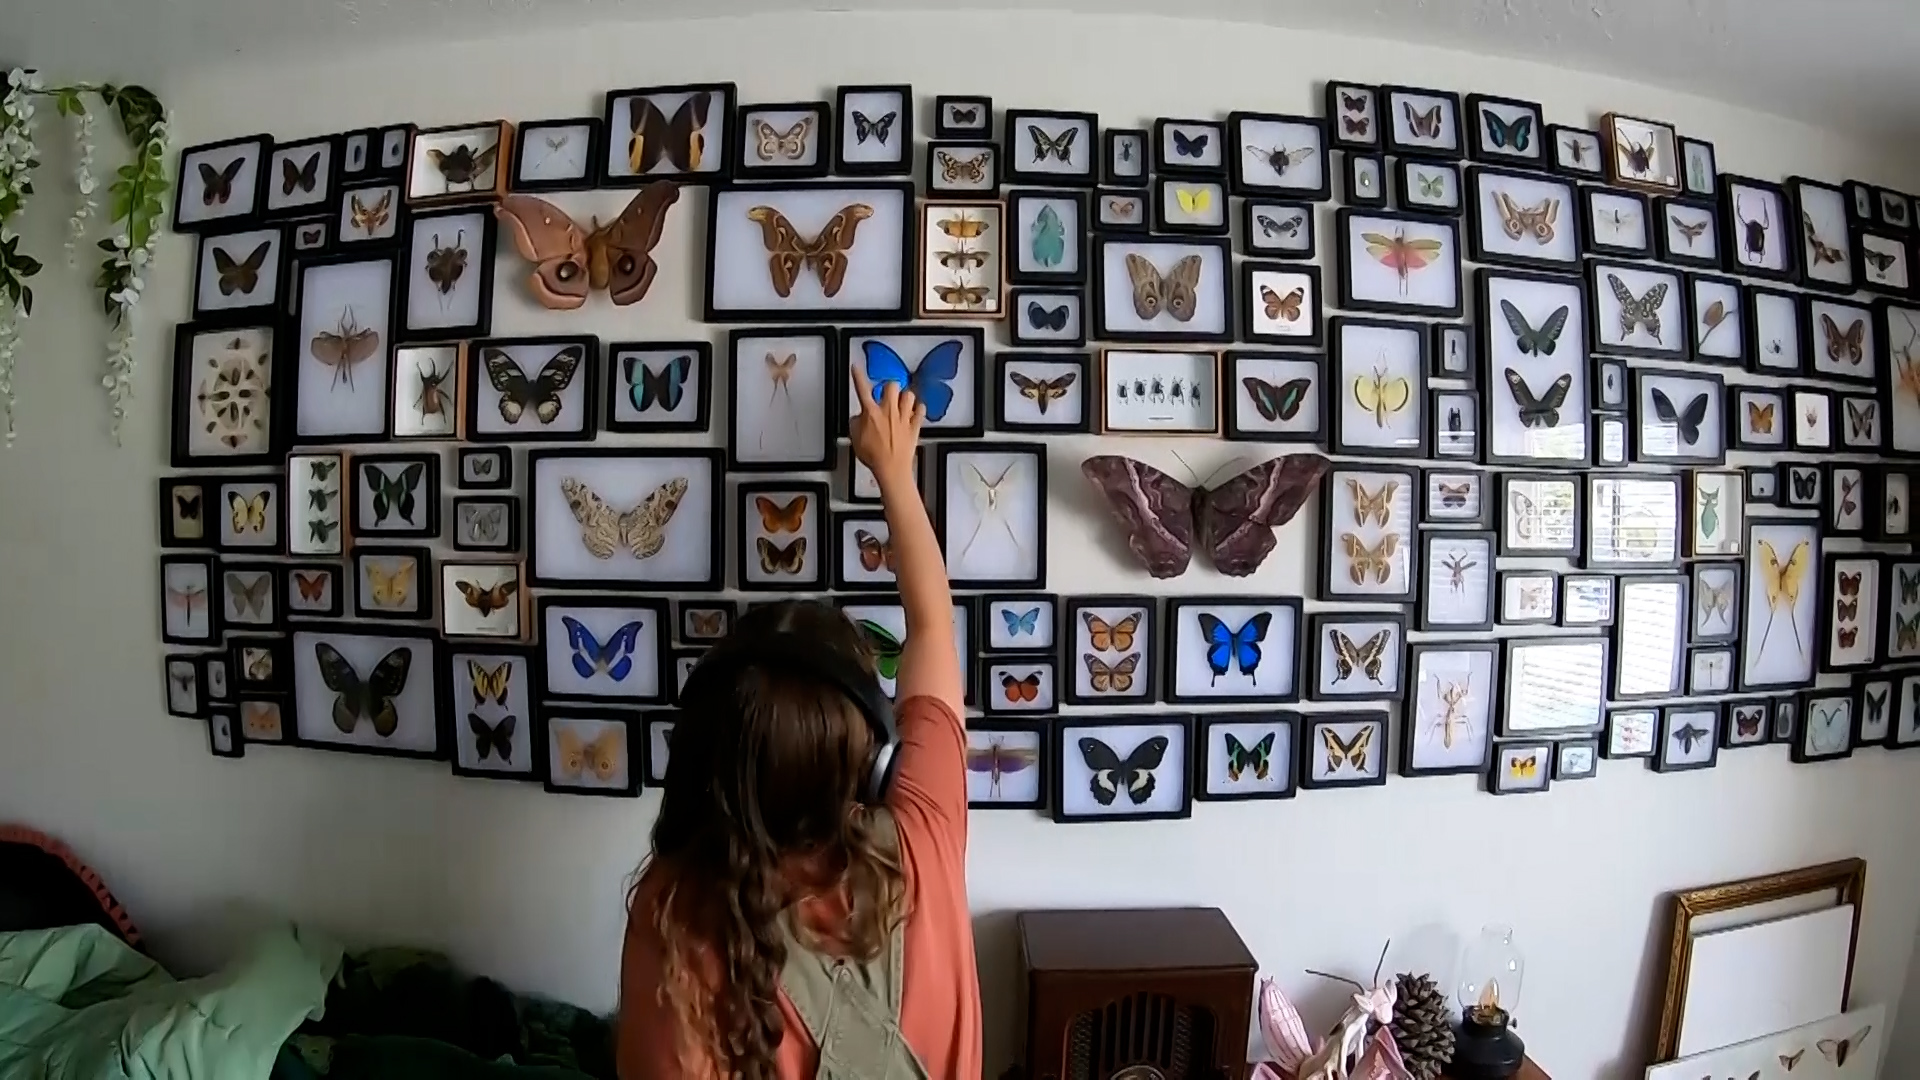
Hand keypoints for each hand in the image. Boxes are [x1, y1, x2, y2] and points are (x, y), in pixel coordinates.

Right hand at [849, 364, 923, 491]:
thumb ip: (856, 423)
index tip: (856, 367)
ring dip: (905, 396)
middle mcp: (888, 412)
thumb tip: (858, 418)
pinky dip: (919, 409)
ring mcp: (903, 418)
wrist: (891, 468)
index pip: (862, 389)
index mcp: (871, 413)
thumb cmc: (875, 456)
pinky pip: (921, 411)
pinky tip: (916, 410)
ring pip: (908, 395)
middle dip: (889, 386)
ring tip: (902, 401)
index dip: (858, 376)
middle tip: (887, 391)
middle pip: (891, 385)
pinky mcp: (914, 426)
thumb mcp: (855, 439)